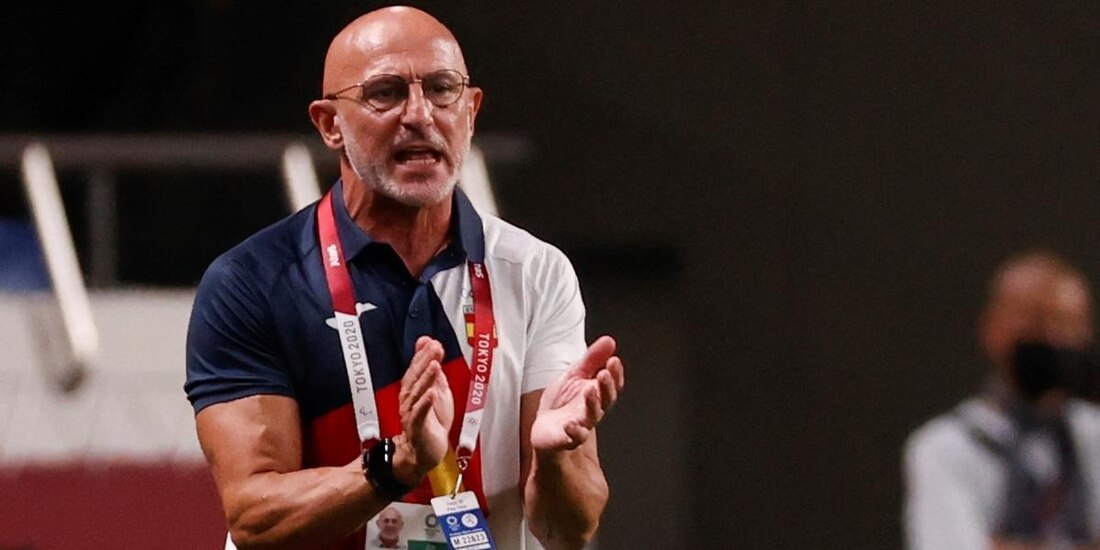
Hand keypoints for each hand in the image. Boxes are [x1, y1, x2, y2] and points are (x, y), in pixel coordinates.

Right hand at [394, 336, 453, 483]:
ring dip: (425, 379)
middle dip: (424, 362)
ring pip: (417, 394)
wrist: (425, 452)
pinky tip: (431, 394)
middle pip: (415, 378)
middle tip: (434, 348)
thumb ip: (434, 370)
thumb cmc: (432, 422)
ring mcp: (411, 415)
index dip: (423, 355)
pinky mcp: (417, 429)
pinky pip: (420, 415)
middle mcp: (409, 401)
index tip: (431, 342)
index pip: (416, 369)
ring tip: (434, 366)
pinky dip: (425, 404)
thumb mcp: (437, 391)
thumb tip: (431, 345)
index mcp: (413, 391)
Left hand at [530, 335, 624, 451]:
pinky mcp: (567, 438)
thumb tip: (610, 341)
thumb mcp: (575, 374)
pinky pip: (574, 437)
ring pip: (592, 416)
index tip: (614, 360)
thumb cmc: (562, 402)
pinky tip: (571, 425)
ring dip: (594, 403)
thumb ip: (592, 359)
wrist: (544, 427)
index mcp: (596, 392)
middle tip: (605, 373)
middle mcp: (593, 409)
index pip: (611, 383)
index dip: (615, 373)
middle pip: (606, 399)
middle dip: (607, 386)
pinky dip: (574, 432)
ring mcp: (582, 424)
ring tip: (591, 390)